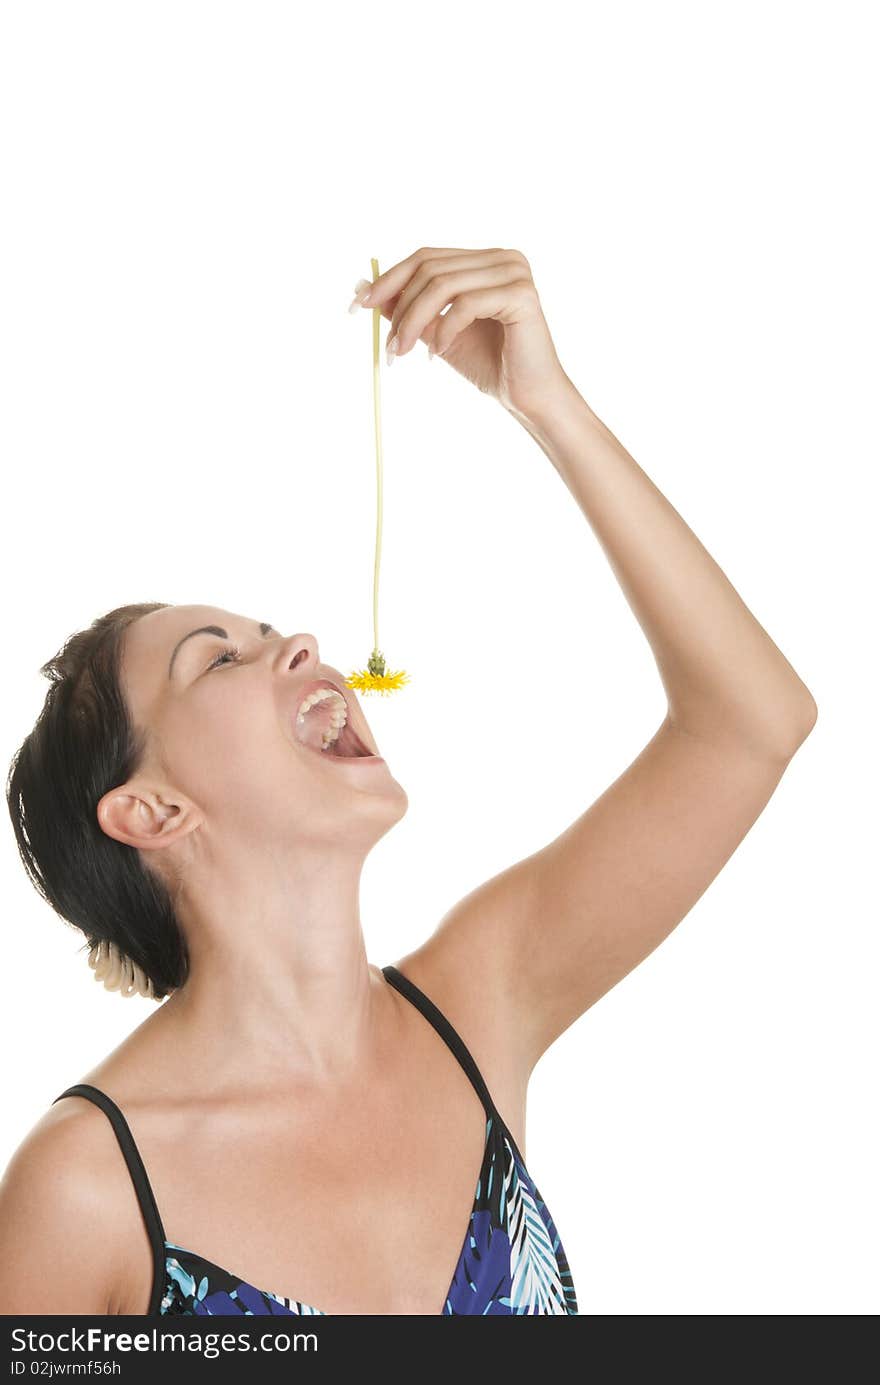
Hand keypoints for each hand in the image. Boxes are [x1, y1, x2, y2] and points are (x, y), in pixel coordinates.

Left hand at [351, 245, 572, 418]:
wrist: (528, 397)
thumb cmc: (489, 365)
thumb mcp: (438, 333)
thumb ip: (409, 309)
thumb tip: (363, 289)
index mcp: (484, 260)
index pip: (426, 257)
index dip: (389, 279)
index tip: (358, 305)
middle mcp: (502, 257)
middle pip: (430, 267)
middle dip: (399, 307)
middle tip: (388, 346)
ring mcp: (514, 272)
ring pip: (443, 285)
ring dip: (414, 321)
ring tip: (404, 353)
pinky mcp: (521, 294)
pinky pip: (465, 305)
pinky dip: (444, 331)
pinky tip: (438, 353)